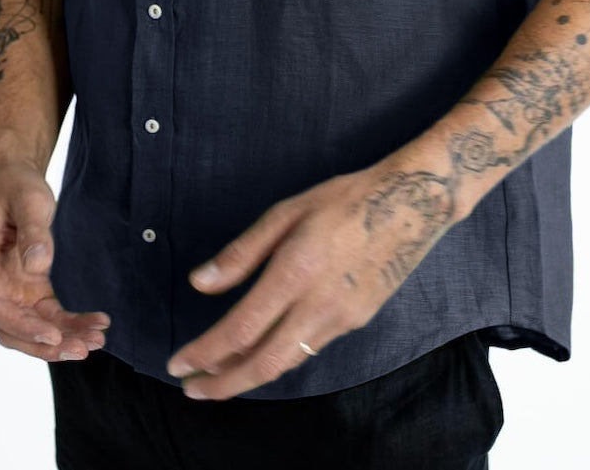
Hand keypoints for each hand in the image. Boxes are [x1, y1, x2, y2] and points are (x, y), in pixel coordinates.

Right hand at [0, 159, 110, 361]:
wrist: (17, 176)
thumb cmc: (17, 185)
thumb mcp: (28, 199)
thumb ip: (33, 230)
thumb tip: (39, 266)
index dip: (22, 326)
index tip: (52, 336)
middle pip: (12, 328)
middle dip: (45, 344)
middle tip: (82, 349)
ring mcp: (10, 287)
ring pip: (32, 327)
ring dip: (62, 338)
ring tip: (96, 341)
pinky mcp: (30, 287)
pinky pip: (49, 313)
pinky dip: (70, 323)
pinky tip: (96, 324)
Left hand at [165, 161, 454, 400]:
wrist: (411, 205)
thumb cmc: (343, 199)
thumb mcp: (286, 211)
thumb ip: (242, 252)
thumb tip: (199, 284)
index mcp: (295, 272)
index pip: (241, 330)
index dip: (205, 353)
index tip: (178, 364)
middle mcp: (319, 305)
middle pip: (264, 364)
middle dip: (223, 385)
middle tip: (191, 391)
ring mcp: (342, 319)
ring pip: (288, 362)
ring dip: (249, 375)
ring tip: (218, 375)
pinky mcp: (357, 322)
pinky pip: (309, 348)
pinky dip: (279, 356)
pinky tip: (262, 350)